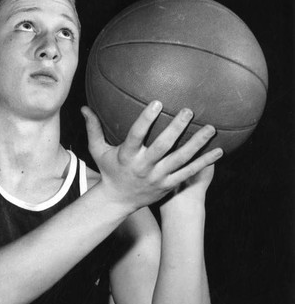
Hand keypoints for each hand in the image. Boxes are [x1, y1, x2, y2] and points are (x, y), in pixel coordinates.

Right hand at [82, 101, 222, 212]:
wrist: (118, 201)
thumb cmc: (109, 171)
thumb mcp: (98, 151)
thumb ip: (93, 128)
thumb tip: (84, 107)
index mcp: (126, 155)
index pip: (136, 135)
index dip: (146, 119)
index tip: (157, 102)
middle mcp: (143, 167)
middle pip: (162, 147)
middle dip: (176, 129)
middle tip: (189, 111)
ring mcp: (158, 178)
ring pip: (180, 160)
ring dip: (197, 144)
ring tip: (211, 128)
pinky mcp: (168, 185)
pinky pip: (188, 173)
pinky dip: (204, 163)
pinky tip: (218, 152)